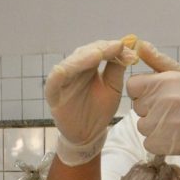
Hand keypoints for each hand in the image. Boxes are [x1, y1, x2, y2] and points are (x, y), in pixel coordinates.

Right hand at [45, 37, 136, 165]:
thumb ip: (117, 68)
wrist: (89, 134)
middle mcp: (74, 70)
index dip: (111, 47)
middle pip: (84, 53)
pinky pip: (53, 82)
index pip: (98, 50)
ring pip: (69, 64)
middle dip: (100, 49)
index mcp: (89, 66)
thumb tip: (126, 48)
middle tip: (116, 47)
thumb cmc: (100, 110)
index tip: (126, 46)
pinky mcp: (53, 94)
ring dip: (83, 58)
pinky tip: (65, 69)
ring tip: (98, 54)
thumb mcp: (113, 87)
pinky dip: (58, 74)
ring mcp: (63, 81)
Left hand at [127, 41, 179, 159]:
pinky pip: (148, 142)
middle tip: (172, 109)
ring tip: (176, 122)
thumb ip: (159, 61)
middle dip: (150, 108)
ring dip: (154, 126)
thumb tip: (140, 45)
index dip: (142, 91)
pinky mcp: (166, 143)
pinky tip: (175, 135)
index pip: (132, 86)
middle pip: (137, 107)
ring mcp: (165, 124)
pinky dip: (159, 142)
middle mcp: (164, 101)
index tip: (156, 94)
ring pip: (142, 126)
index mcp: (166, 81)